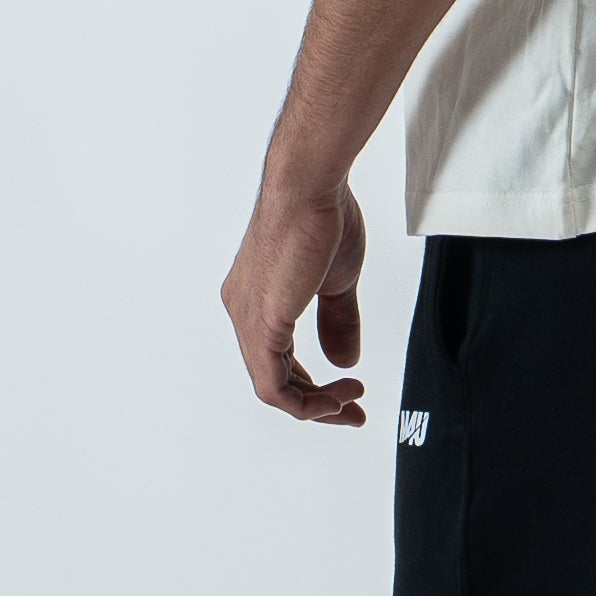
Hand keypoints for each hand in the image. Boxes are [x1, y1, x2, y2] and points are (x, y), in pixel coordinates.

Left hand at [221, 178, 368, 425]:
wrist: (310, 186)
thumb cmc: (321, 215)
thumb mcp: (337, 279)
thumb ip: (338, 321)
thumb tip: (343, 360)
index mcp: (258, 298)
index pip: (278, 359)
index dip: (312, 384)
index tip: (348, 390)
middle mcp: (244, 310)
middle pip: (274, 378)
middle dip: (317, 402)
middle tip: (351, 410)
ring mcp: (248, 318)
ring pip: (272, 387)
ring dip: (315, 405)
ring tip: (349, 402)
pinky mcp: (261, 323)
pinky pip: (273, 384)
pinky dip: (305, 400)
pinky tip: (335, 394)